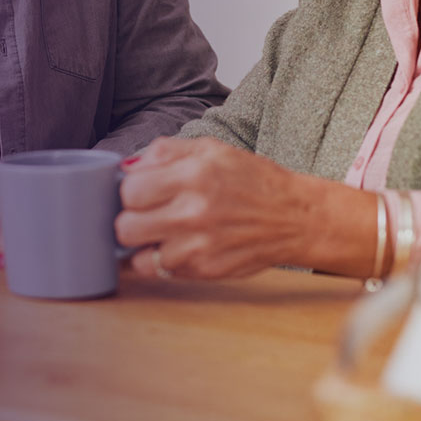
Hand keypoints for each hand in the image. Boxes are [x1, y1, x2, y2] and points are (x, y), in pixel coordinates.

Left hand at [113, 138, 328, 280]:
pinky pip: (159, 271)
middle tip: (144, 213)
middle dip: (130, 218)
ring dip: (143, 243)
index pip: (129, 190)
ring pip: (137, 255)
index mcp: (194, 175)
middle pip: (125, 227)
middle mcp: (195, 212)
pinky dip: (158, 260)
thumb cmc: (252, 180)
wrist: (296, 218)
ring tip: (158, 232)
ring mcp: (200, 247)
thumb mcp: (211, 149)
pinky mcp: (205, 271)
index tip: (141, 191)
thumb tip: (127, 166)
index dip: (130, 190)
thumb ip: (165, 152)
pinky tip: (172, 246)